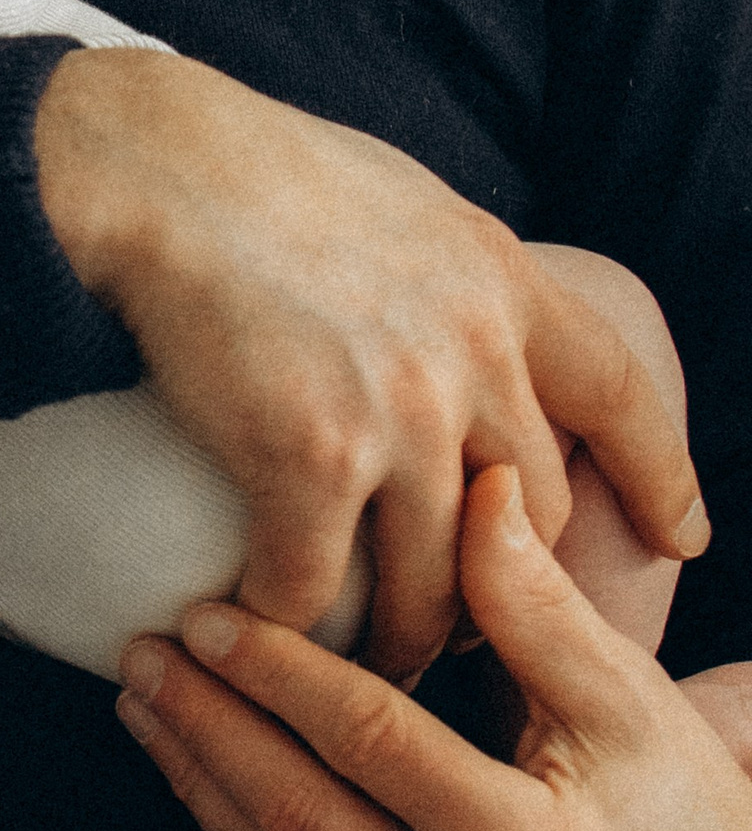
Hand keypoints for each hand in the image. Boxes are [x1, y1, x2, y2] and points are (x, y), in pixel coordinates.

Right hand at [34, 49, 707, 677]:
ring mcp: (398, 412)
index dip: (659, 477)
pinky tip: (259, 624)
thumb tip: (466, 316)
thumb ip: (454, 274)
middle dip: (508, 591)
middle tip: (469, 628)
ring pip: (438, 584)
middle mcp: (472, 353)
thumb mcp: (400, 200)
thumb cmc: (250, 165)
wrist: (149, 163)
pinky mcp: (308, 457)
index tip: (680, 537)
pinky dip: (292, 622)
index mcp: (500, 279)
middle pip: (532, 518)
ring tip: (369, 667)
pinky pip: (318, 588)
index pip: (619, 396)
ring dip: (407, 641)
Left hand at [114, 464, 751, 830]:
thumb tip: (477, 487)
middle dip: (204, 726)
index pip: (368, 743)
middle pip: (297, 817)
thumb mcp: (628, 699)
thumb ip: (538, 602)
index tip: (204, 611)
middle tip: (137, 650)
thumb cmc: (682, 811)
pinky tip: (196, 789)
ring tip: (144, 704)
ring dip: (197, 786)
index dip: (277, 671)